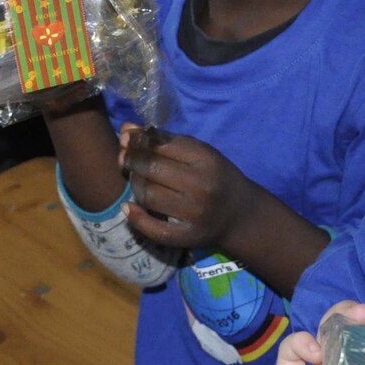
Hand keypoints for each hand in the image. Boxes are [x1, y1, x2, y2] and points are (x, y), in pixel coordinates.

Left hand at [118, 123, 254, 249]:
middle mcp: (202, 185)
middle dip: (131, 160)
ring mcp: (195, 213)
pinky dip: (136, 218)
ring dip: (134, 185)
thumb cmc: (215, 176)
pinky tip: (128, 207)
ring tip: (134, 179)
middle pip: (152, 168)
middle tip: (125, 159)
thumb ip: (165, 140)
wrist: (239, 214)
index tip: (128, 140)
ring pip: (148, 195)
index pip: (162, 145)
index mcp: (207, 159)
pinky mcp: (188, 236)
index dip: (138, 140)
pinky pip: (154, 228)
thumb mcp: (199, 153)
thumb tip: (126, 128)